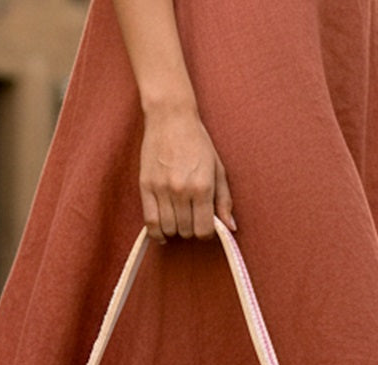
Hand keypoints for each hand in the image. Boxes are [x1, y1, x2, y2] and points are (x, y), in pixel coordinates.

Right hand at [139, 107, 235, 242]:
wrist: (171, 118)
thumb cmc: (197, 142)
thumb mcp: (218, 169)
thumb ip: (224, 201)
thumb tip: (231, 228)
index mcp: (202, 187)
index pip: (204, 230)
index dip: (206, 233)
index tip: (205, 226)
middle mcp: (181, 191)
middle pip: (186, 231)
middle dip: (191, 230)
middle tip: (191, 218)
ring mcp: (162, 189)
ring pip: (168, 229)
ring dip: (175, 230)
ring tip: (178, 220)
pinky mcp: (146, 186)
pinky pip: (149, 222)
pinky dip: (156, 233)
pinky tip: (163, 233)